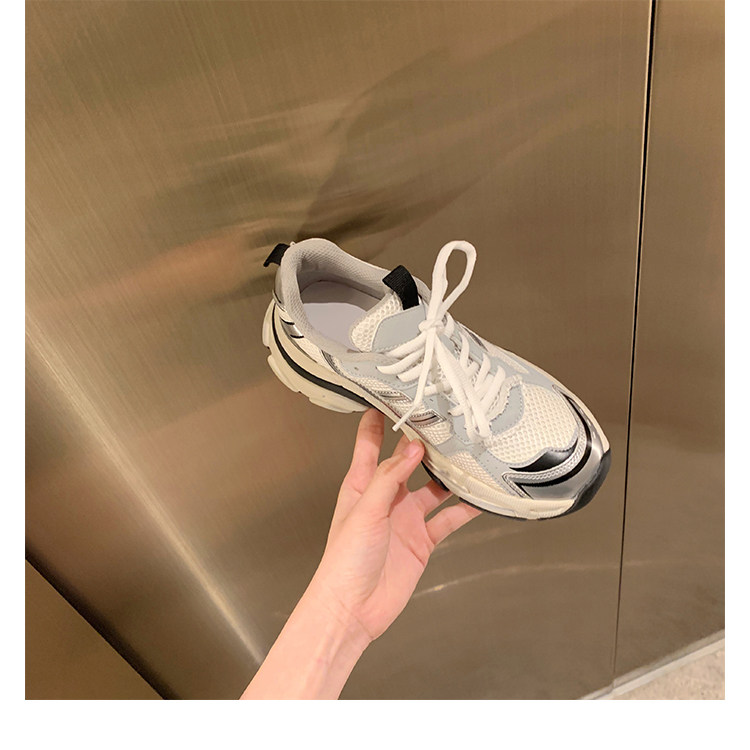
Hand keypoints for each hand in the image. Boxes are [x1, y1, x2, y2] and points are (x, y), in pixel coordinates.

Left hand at [309, 408, 481, 644]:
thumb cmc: (344, 561)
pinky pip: (447, 519)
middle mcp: (385, 498)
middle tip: (444, 422)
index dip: (379, 421)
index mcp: (361, 486)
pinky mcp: (421, 540)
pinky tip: (479, 498)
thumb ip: (389, 479)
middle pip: (407, 462)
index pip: (369, 444)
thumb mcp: (365, 511)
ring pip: (433, 488)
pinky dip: (464, 508)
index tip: (390, 397)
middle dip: (424, 444)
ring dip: (449, 474)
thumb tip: (412, 447)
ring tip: (469, 455)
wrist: (353, 609)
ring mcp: (405, 519)